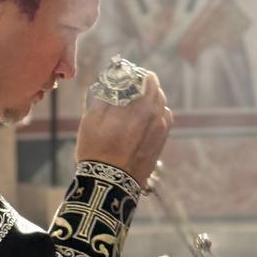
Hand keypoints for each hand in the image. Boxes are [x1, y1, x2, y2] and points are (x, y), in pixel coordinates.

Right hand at [76, 70, 172, 188]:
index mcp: (138, 105)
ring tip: (138, 100)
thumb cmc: (96, 150)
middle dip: (144, 82)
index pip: (145, 78)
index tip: (126, 73)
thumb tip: (109, 81)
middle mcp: (154, 115)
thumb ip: (103, 96)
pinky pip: (165, 118)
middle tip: (132, 83)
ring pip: (161, 103)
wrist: (110, 183)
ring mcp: (161, 129)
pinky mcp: (161, 141)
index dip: (135, 73)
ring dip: (151, 97)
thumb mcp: (91, 120)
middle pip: (155, 88)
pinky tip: (146, 116)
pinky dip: (157, 112)